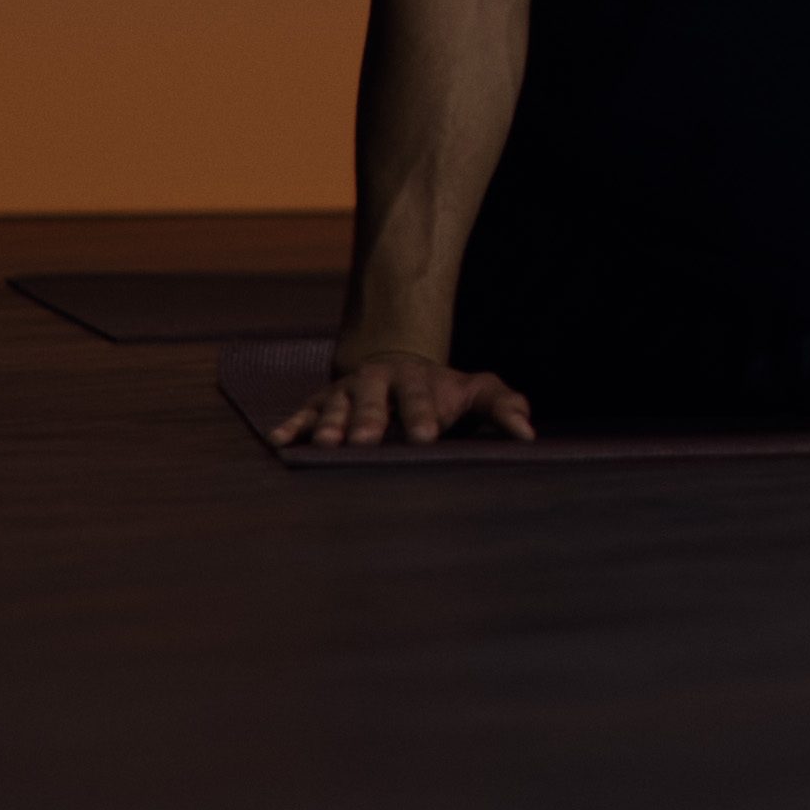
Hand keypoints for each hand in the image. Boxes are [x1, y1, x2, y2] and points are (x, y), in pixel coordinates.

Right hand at [271, 345, 532, 446]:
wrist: (398, 365)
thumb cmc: (441, 391)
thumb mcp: (476, 392)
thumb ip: (503, 406)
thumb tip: (529, 434)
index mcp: (416, 380)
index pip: (421, 397)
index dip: (424, 416)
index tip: (428, 437)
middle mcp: (377, 383)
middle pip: (374, 399)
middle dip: (371, 418)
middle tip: (369, 440)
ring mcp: (346, 392)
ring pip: (335, 406)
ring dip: (330, 424)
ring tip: (327, 444)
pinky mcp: (320, 403)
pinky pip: (302, 413)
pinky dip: (292, 425)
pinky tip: (279, 441)